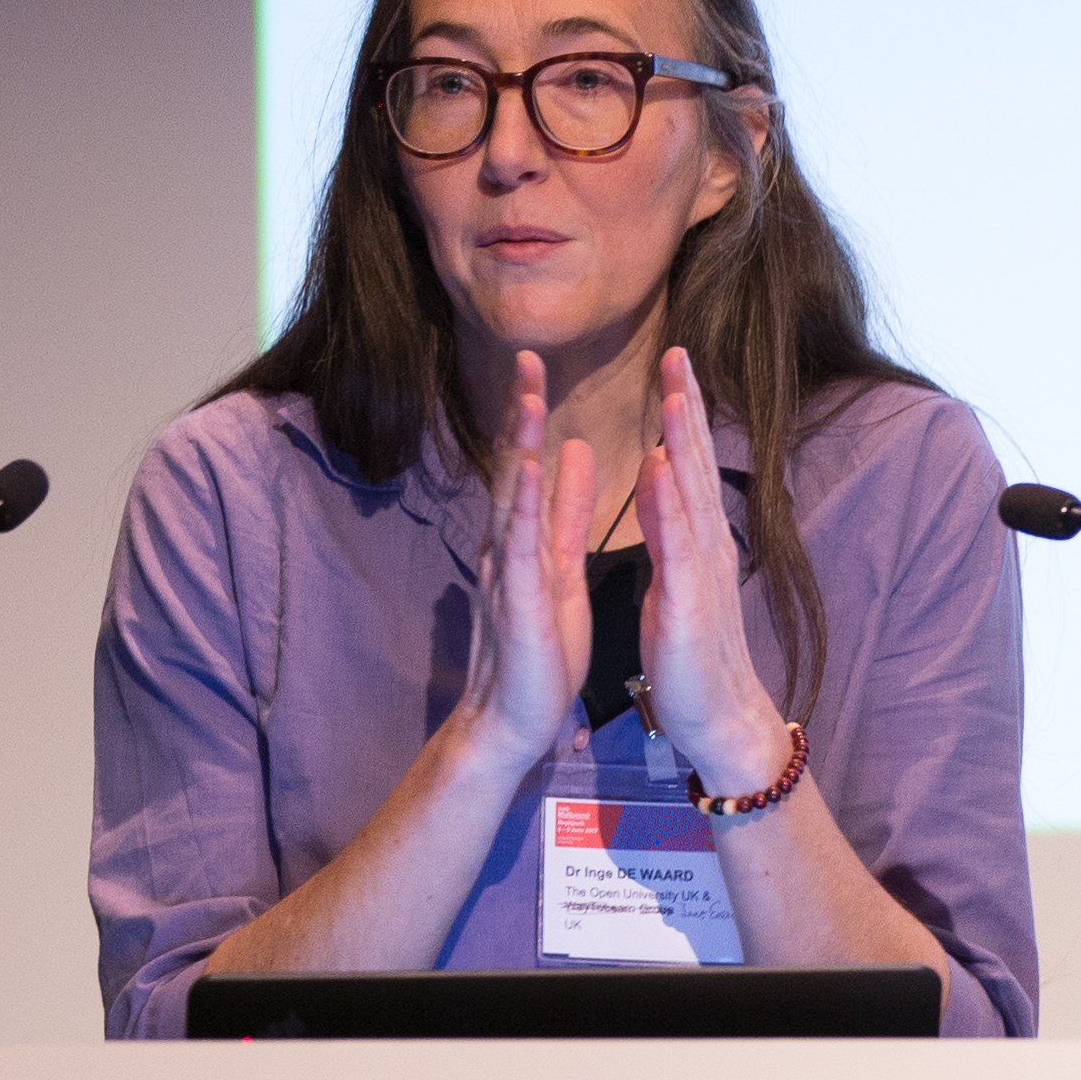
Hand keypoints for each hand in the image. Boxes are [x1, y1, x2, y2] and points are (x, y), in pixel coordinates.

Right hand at [448, 349, 596, 777]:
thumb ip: (565, 510)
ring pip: (510, 501)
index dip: (531, 414)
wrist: (515, 720)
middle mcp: (508, 548)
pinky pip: (518, 550)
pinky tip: (526, 474)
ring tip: (526, 399)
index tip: (538, 365)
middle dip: (520, 413)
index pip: (526, 465)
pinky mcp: (517, 605)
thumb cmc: (540, 647)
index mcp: (526, 539)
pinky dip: (521, 507)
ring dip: (516, 448)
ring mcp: (507, 575)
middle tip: (528, 359)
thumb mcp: (561, 563)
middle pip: (512, 469)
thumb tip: (572, 450)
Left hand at [635, 346, 794, 795]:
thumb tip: (655, 472)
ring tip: (676, 392)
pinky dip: (669, 503)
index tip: (672, 364)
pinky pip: (678, 544)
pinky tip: (660, 469)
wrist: (718, 720)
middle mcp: (708, 547)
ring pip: (694, 495)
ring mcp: (701, 572)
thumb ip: (664, 524)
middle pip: (698, 464)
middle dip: (688, 407)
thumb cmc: (690, 656)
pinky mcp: (687, 603)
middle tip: (679, 352)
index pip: (689, 466)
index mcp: (697, 541)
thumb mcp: (670, 577)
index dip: (682, 413)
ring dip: (685, 443)